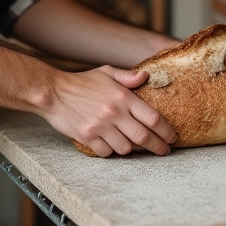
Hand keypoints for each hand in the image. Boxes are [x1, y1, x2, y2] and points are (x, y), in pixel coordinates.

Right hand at [40, 66, 178, 156]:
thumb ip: (128, 76)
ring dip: (132, 150)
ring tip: (134, 146)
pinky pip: (106, 152)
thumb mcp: (107, 72)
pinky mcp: (87, 137)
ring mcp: (100, 126)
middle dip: (159, 147)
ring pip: (126, 148)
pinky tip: (111, 145)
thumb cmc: (81, 82)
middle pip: (144, 137)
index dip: (167, 130)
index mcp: (123, 96)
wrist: (53, 92)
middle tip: (165, 151)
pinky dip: (111, 151)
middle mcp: (114, 113)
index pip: (153, 118)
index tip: (172, 137)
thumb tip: (146, 76)